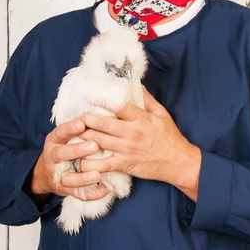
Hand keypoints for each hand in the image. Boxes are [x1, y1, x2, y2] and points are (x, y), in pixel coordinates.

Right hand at [30, 119, 110, 201]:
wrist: (46, 173)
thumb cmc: (64, 148)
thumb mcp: (64, 136)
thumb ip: (79, 128)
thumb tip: (100, 114)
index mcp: (54, 141)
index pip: (60, 132)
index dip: (70, 128)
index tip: (82, 123)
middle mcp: (53, 157)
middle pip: (62, 154)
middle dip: (78, 150)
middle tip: (94, 146)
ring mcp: (58, 175)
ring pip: (68, 178)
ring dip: (83, 177)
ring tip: (97, 175)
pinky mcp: (64, 189)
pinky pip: (78, 194)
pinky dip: (92, 193)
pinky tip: (105, 190)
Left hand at [60, 87, 201, 201]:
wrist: (177, 162)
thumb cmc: (169, 136)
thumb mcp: (161, 113)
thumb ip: (147, 99)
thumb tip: (135, 84)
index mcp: (141, 118)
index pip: (118, 106)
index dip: (101, 100)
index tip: (89, 96)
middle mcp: (132, 133)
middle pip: (103, 124)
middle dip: (86, 119)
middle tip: (75, 116)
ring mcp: (127, 150)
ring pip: (99, 142)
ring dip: (84, 137)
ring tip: (72, 132)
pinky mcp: (125, 164)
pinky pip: (104, 164)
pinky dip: (90, 163)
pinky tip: (80, 159)